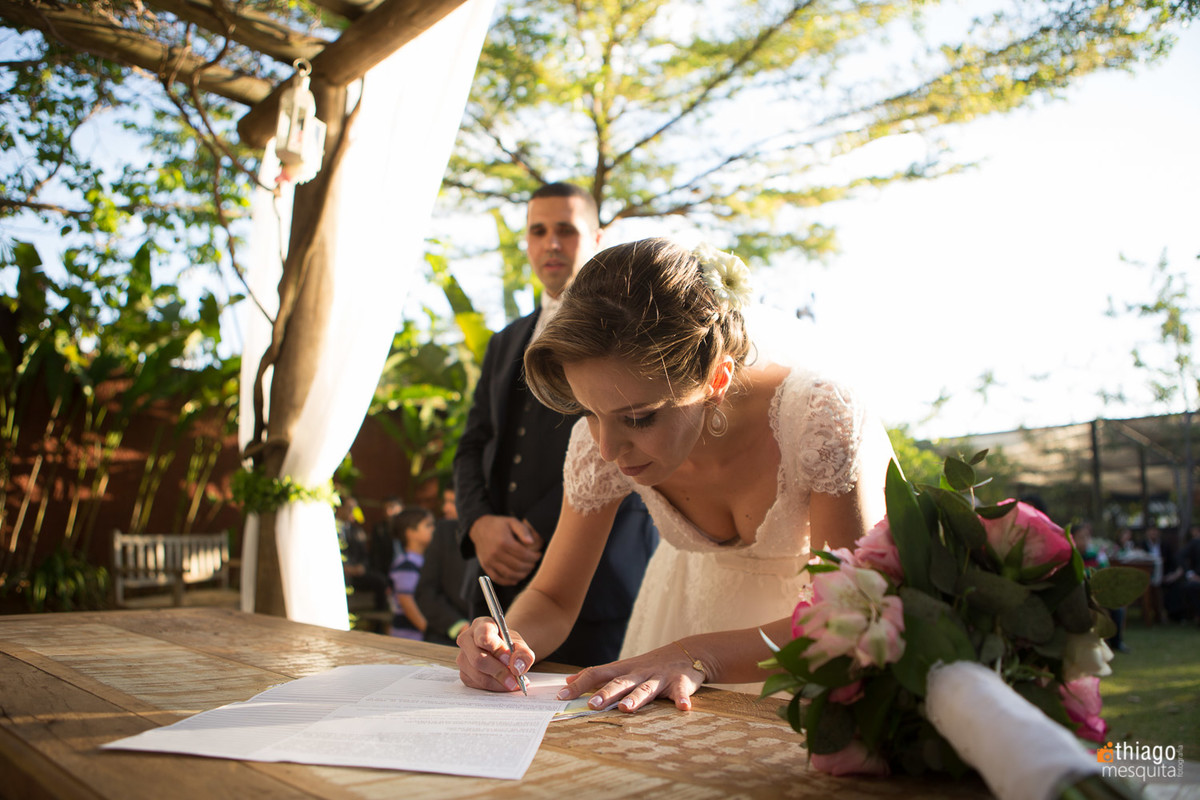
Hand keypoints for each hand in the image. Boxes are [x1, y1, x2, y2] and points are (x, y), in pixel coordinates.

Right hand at [456, 616, 534, 692]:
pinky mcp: (464, 673)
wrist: (503, 652)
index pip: (484, 637)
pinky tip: (505, 684)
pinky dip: (494, 687)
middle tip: (515, 680)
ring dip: (498, 683)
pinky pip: (477, 685)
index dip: (498, 650)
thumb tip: (516, 667)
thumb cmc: (509, 645)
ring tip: (514, 683)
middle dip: (499, 672)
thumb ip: (523, 654)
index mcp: (481, 625)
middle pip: (478, 659)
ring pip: (478, 675)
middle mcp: (467, 639)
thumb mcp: (521, 645)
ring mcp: (462, 657)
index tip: (510, 660)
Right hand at [470, 515, 542, 584]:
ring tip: (527, 570)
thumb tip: (531, 542)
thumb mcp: (512, 521)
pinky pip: (497, 578)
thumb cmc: (499, 525)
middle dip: (529, 566)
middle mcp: (495, 553)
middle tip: (534, 563)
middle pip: (517, 566)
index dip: (534, 557)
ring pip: (509, 574)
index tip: (539, 555)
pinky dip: (508, 581)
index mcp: (504, 541)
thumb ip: (523, 530)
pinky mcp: (485, 566)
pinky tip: (516, 579)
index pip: (523, 554)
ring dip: (521, 575)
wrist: (479, 528)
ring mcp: (489, 561)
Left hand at [555, 643, 705, 712]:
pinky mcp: (679, 683)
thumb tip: (568, 680)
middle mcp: (638, 673)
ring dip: (636, 698)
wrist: (686, 652)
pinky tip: (684, 708)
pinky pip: (680, 693)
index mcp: (623, 670)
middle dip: (605, 694)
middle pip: (619, 683)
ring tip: (626, 708)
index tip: (560, 697)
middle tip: (591, 705)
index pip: (596, 674)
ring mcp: (659, 677)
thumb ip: (596, 675)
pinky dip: (682, 700)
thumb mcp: (622, 668)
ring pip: (646, 688)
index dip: (579, 685)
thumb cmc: (649, 665)